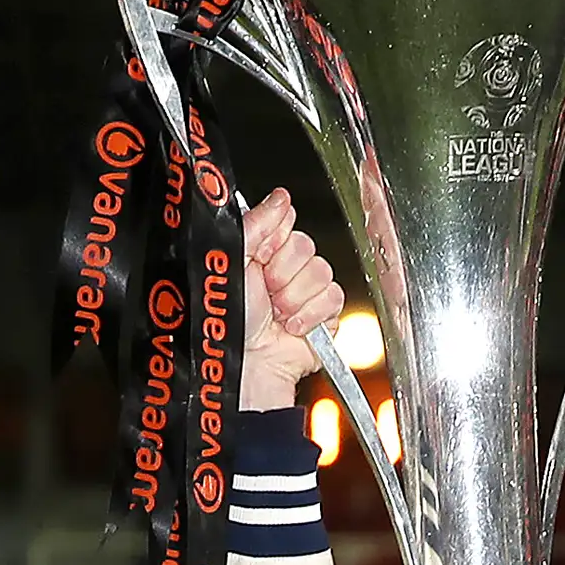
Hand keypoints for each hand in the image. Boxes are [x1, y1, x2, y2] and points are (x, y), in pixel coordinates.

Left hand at [235, 189, 343, 413]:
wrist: (248, 367)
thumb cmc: (229, 322)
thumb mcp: (234, 262)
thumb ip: (256, 224)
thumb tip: (280, 197)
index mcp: (260, 251)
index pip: (285, 221)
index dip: (274, 239)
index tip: (261, 257)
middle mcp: (283, 269)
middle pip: (306, 245)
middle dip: (285, 272)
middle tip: (266, 292)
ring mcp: (304, 293)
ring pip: (322, 271)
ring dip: (296, 296)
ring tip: (277, 314)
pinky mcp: (324, 316)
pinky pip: (334, 297)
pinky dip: (312, 314)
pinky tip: (293, 326)